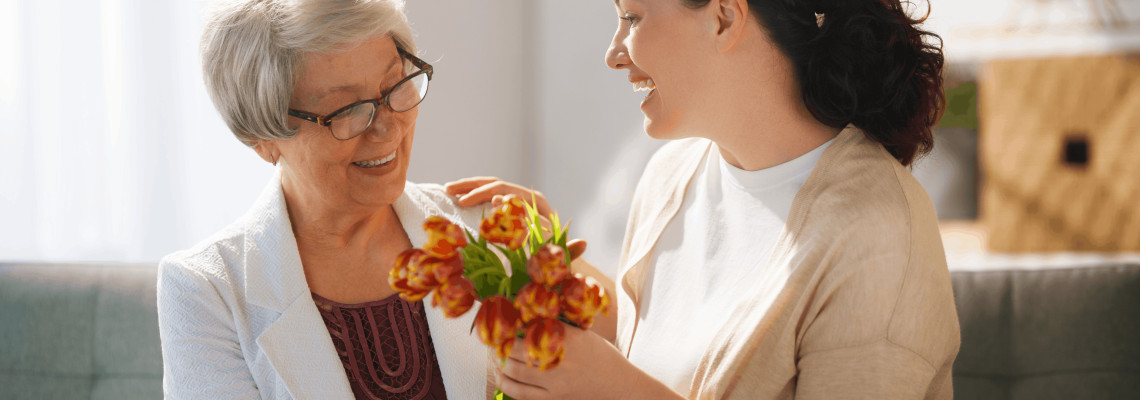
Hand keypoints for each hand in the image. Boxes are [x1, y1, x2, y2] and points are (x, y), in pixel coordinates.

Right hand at [446, 176, 584, 259]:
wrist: (550, 264)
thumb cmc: (553, 262)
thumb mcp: (560, 258)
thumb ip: (567, 252)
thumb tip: (583, 242)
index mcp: (538, 207)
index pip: (515, 195)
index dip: (498, 199)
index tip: (481, 206)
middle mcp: (527, 199)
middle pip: (499, 185)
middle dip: (476, 188)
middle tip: (455, 196)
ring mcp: (514, 201)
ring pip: (490, 186)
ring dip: (469, 186)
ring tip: (448, 190)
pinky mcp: (504, 207)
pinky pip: (485, 194)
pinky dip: (470, 193)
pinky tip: (455, 196)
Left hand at [494, 323, 682, 399]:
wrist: (619, 385)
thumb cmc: (602, 357)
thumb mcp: (584, 335)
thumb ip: (559, 328)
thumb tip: (531, 318)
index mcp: (568, 338)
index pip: (530, 327)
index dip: (512, 326)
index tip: (505, 324)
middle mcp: (559, 359)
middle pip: (517, 349)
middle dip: (503, 344)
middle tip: (498, 340)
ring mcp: (554, 382)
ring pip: (514, 370)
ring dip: (502, 362)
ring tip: (500, 357)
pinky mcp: (553, 399)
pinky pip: (520, 393)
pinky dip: (506, 383)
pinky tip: (502, 377)